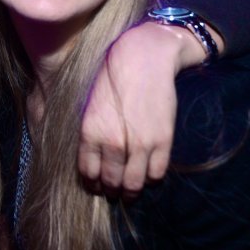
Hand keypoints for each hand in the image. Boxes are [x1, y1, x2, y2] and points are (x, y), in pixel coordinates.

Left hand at [80, 22, 198, 196]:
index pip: (88, 174)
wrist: (143, 58)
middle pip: (111, 183)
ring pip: (134, 184)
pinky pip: (156, 174)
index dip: (93, 184)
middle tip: (116, 191)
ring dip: (132, 191)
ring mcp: (139, 144)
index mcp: (90, 133)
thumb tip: (92, 159)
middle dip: (113, 191)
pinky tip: (148, 173)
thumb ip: (90, 134)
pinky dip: (152, 179)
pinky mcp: (162, 141)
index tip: (98, 185)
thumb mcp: (90, 106)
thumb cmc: (112, 78)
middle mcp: (113, 143)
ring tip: (132, 189)